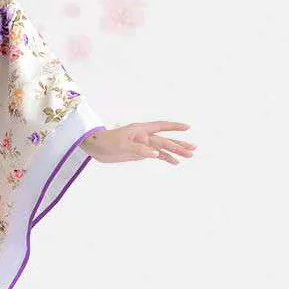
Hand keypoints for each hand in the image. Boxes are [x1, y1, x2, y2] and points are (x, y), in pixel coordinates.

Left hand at [80, 121, 195, 163]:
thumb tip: (156, 153)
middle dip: (179, 144)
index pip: (161, 126)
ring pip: (162, 148)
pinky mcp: (139, 152)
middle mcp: (144, 136)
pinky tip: (174, 162)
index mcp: (141, 130)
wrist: (95, 147)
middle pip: (165, 140)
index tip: (188, 127)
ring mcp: (143, 144)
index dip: (174, 127)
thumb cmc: (106, 141)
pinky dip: (165, 158)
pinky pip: (155, 155)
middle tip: (193, 149)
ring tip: (189, 155)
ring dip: (175, 151)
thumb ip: (140, 149)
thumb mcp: (122, 145)